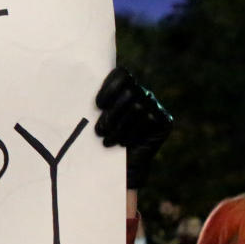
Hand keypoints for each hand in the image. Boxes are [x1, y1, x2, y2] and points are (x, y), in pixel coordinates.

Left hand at [94, 67, 171, 189]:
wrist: (118, 169)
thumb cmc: (101, 141)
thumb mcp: (93, 120)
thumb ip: (92, 104)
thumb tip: (79, 88)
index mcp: (125, 89)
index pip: (122, 74)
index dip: (109, 87)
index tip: (98, 105)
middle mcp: (143, 94)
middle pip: (129, 92)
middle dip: (112, 113)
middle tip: (99, 131)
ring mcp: (156, 106)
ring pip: (137, 107)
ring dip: (119, 126)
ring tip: (107, 140)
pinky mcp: (165, 121)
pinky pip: (149, 119)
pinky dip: (132, 133)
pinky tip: (123, 143)